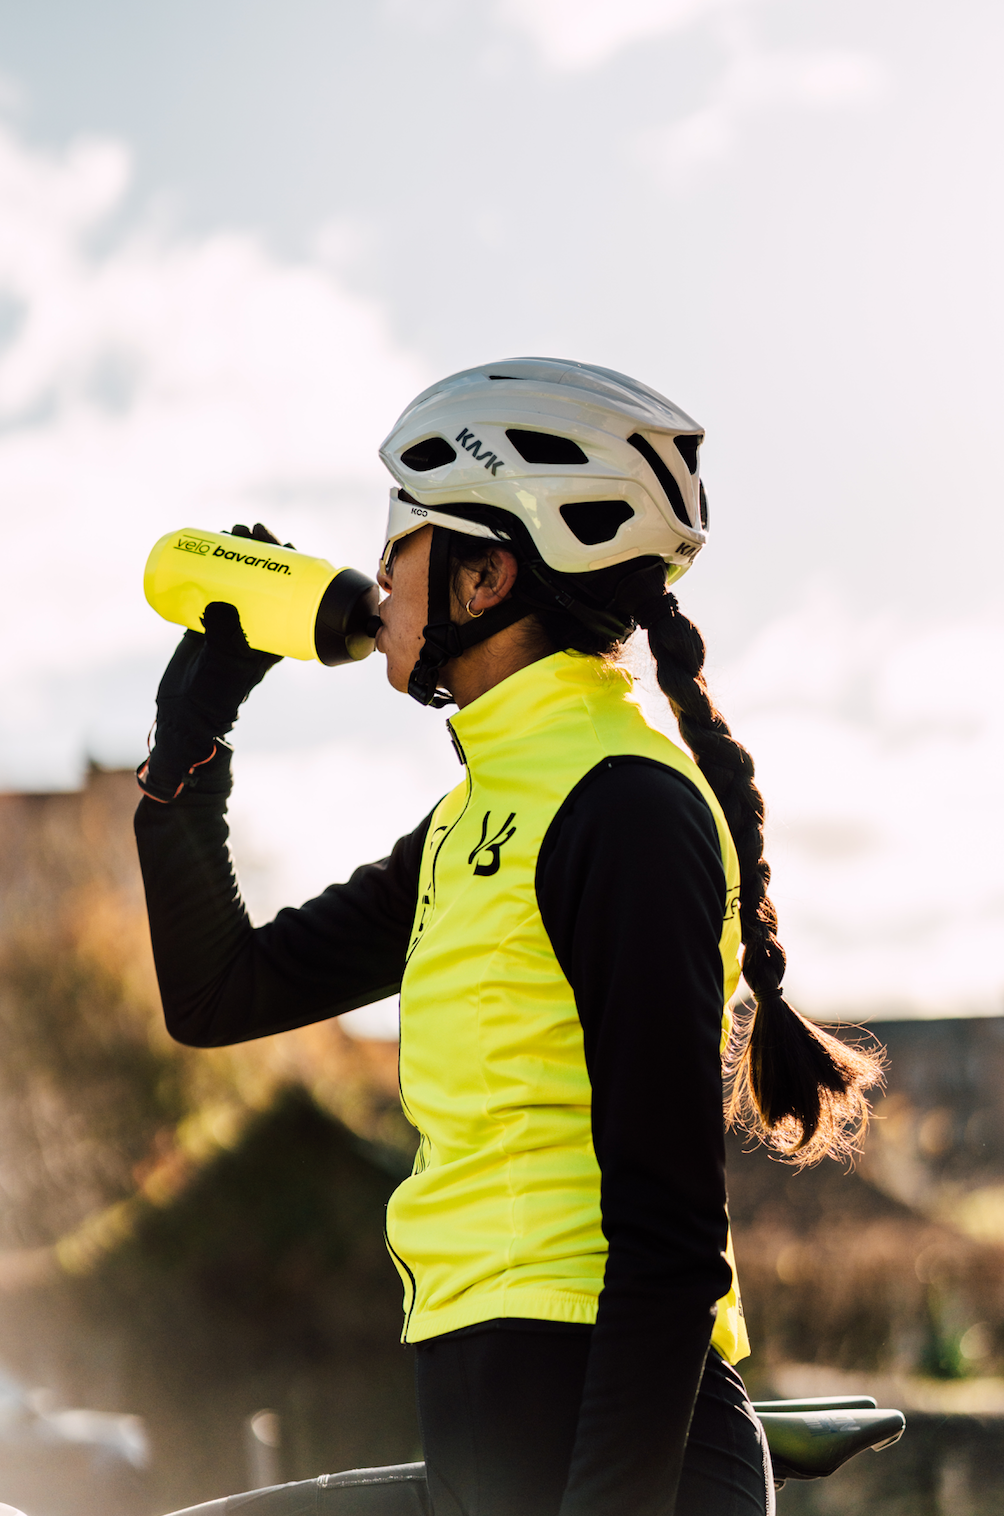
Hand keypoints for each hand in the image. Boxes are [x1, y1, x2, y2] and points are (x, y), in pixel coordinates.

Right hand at [137, 524, 284, 802]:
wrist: (186, 711)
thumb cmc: (217, 692)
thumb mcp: (226, 662)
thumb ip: (225, 635)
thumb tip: (222, 603)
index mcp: (276, 633)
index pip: (292, 592)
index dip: (290, 564)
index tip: (282, 543)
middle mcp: (258, 622)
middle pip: (266, 577)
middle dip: (259, 550)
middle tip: (250, 529)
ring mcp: (233, 619)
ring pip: (240, 577)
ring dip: (236, 552)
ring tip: (229, 531)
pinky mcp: (208, 620)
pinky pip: (214, 585)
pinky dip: (211, 565)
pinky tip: (207, 546)